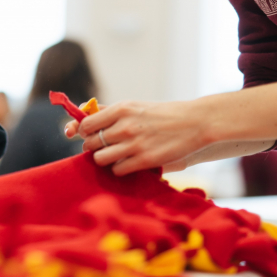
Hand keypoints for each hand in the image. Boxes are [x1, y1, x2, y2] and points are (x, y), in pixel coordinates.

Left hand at [76, 100, 210, 175]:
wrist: (195, 122)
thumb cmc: (162, 114)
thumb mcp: (135, 106)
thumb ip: (110, 112)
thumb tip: (83, 117)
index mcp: (121, 109)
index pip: (85, 124)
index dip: (82, 132)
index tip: (87, 135)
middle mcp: (124, 125)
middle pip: (90, 143)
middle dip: (93, 147)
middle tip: (103, 147)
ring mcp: (134, 144)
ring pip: (100, 158)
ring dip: (105, 159)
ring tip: (115, 156)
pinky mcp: (145, 160)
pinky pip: (117, 170)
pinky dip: (119, 169)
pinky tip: (128, 163)